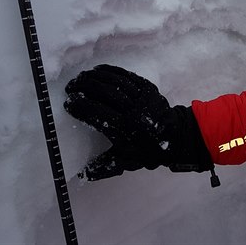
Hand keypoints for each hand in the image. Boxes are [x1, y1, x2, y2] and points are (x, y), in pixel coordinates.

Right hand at [64, 64, 214, 181]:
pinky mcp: (148, 88)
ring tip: (81, 77)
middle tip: (71, 87)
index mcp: (126, 130)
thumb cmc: (147, 151)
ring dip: (95, 78)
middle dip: (85, 88)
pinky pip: (127, 76)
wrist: (176, 138)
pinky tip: (98, 71)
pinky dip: (111, 71)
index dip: (81, 107)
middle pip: (105, 94)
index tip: (69, 103)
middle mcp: (134, 111)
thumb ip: (103, 167)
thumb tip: (81, 174)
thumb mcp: (126, 162)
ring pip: (116, 82)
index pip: (98, 114)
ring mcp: (143, 97)